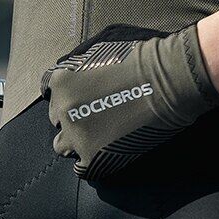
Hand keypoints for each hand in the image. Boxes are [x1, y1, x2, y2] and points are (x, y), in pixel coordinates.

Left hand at [41, 23, 218, 180]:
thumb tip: (72, 76)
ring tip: (98, 135)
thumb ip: (78, 67)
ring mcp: (76, 135)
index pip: (51, 92)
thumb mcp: (100, 51)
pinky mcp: (93, 158)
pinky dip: (91, 160)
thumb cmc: (140, 60)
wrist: (167, 81)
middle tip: (94, 114)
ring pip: (62, 145)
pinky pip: (80, 167)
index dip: (68, 94)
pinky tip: (104, 151)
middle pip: (57, 118)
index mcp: (62, 81)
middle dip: (72, 115)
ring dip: (77, 139)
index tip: (82, 97)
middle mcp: (62, 109)